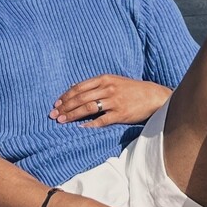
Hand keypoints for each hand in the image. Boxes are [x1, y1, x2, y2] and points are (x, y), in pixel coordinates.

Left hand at [50, 75, 170, 127]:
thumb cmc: (130, 89)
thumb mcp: (113, 80)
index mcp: (104, 79)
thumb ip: (94, 84)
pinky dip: (90, 124)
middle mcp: (107, 88)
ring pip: (88, 108)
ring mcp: (114, 101)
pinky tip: (80, 127)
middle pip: (80, 98)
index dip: (65, 96)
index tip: (56, 104)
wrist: (152, 96)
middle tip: (54, 115)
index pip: (79, 88)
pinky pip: (102, 120)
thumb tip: (73, 88)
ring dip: (72, 115)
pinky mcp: (120, 114)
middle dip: (65, 107)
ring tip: (62, 121)